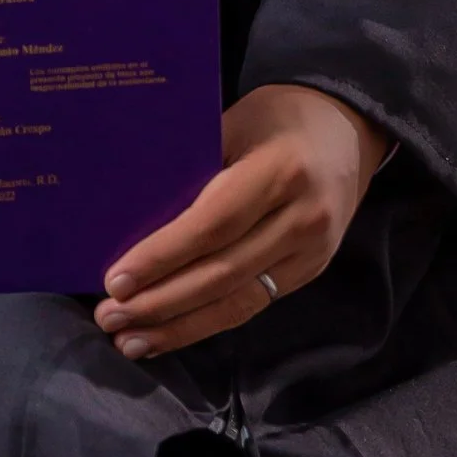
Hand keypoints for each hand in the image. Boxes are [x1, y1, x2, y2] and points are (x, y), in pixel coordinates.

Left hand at [93, 84, 386, 358]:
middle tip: (109, 316)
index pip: (214, 225)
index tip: (116, 279)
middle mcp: (302, 217)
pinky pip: (252, 305)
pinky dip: (207, 323)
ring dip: (179, 326)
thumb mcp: (234, 122)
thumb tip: (127, 214)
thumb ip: (193, 166)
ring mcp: (312, 251)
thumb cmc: (276, 117)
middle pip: (222, 273)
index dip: (163, 256)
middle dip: (161, 301)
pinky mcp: (310, 271)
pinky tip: (170, 333)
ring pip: (237, 302)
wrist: (347, 128)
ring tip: (129, 339)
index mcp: (280, 169)